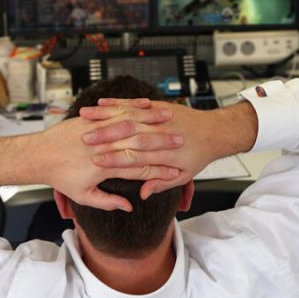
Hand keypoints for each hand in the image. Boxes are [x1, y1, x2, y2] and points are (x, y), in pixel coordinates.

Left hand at [25, 100, 183, 210]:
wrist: (39, 155)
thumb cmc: (60, 176)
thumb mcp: (83, 195)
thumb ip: (107, 201)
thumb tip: (129, 205)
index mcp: (104, 168)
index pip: (138, 169)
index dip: (160, 170)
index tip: (177, 170)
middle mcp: (103, 147)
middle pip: (139, 144)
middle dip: (163, 143)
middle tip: (182, 141)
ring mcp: (97, 130)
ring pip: (130, 123)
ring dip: (152, 120)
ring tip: (171, 119)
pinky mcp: (91, 119)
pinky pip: (115, 110)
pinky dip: (133, 106)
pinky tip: (149, 104)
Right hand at [81, 100, 257, 198]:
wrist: (215, 132)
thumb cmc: (198, 155)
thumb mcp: (184, 175)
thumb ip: (161, 184)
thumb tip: (142, 194)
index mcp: (163, 154)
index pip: (133, 158)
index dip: (113, 159)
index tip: (94, 161)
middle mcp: (158, 133)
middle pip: (126, 135)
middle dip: (103, 136)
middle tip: (83, 140)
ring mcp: (158, 118)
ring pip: (127, 116)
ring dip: (105, 116)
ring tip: (85, 118)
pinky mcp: (158, 107)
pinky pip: (134, 104)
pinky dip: (117, 103)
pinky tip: (100, 103)